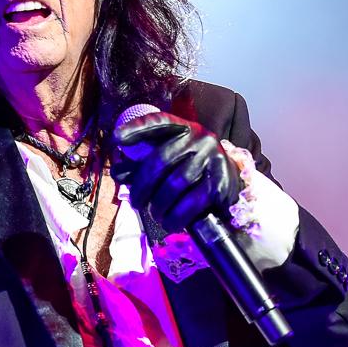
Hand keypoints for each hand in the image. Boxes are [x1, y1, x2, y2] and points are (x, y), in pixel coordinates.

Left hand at [111, 112, 241, 234]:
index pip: (159, 123)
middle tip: (135, 202)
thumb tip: (116, 172)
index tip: (116, 138)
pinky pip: (192, 202)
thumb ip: (142, 166)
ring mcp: (213, 158)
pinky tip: (169, 223)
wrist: (230, 185)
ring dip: (158, 204)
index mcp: (184, 128)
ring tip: (154, 214)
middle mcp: (201, 138)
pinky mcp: (221, 181)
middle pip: (160, 160)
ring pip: (175, 184)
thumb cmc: (192, 171)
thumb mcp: (169, 163)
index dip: (137, 128)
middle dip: (142, 186)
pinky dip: (176, 216)